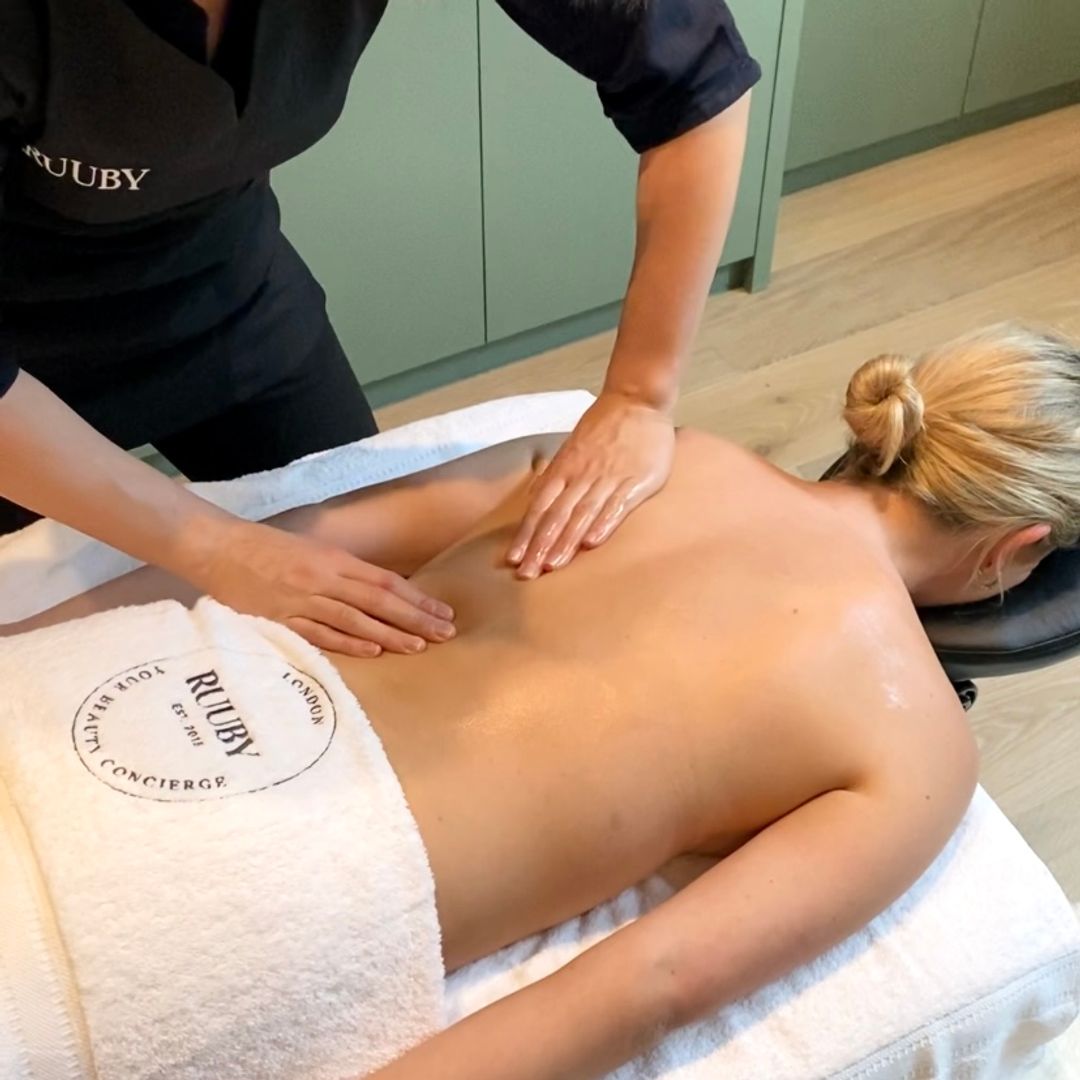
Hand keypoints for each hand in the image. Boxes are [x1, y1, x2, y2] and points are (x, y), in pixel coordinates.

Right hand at [188, 518, 454, 657]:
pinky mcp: (280, 619)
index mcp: (334, 559)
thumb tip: (380, 593)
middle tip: (446, 632)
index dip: (417, 598)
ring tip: (419, 645)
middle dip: (415, 618)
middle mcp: (323, 578)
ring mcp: (302, 600)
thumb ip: (343, 572)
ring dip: (390, 634)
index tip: (443, 611)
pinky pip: (320, 633)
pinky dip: (348, 643)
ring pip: (355, 619)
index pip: (386, 582)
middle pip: (379, 601)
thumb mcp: (312, 551)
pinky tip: (374, 652)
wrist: (217, 547)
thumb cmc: (266, 548)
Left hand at [507, 392, 675, 578]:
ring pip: (582, 514)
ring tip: (553, 565)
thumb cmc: (604, 426)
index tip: (513, 559)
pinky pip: (617, 505)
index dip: (526, 534)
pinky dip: (603, 524)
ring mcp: (609, 478)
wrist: (637, 401)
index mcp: (565, 469)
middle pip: (556, 516)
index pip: (539, 507)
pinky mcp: (636, 481)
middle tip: (527, 574)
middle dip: (540, 546)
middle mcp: (582, 476)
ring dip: (566, 541)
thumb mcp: (571, 448)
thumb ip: (555, 475)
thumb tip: (533, 497)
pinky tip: (593, 543)